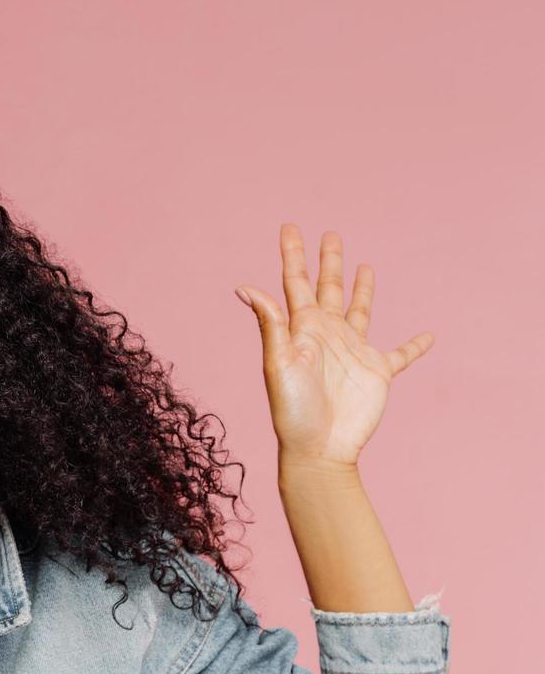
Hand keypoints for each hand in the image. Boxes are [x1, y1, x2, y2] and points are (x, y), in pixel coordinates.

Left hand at [234, 223, 433, 468]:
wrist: (318, 447)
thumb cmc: (292, 409)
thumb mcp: (278, 362)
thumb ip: (271, 323)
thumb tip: (244, 287)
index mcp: (301, 328)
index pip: (295, 283)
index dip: (293, 255)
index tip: (290, 226)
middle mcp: (327, 334)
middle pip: (328, 288)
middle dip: (329, 262)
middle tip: (331, 234)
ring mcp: (353, 352)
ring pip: (360, 311)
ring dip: (363, 290)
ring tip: (365, 266)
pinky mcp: (377, 372)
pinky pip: (401, 354)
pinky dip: (415, 345)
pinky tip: (428, 337)